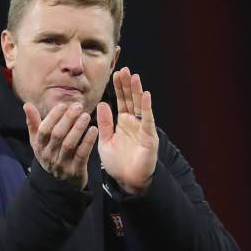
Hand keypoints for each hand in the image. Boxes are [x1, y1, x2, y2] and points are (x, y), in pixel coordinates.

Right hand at [23, 101, 98, 189]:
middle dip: (68, 119)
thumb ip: (33, 123)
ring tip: (86, 116)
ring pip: (69, 144)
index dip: (53, 116)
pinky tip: (94, 130)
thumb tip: (26, 105)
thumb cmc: (50, 154)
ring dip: (78, 128)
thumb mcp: (39, 142)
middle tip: (78, 106)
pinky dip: (88, 142)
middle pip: (57, 135)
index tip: (63, 105)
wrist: (60, 183)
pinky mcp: (75, 171)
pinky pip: (82, 155)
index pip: (44, 130)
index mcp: (39, 147)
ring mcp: (61, 165)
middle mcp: (49, 156)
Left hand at [97, 67, 158, 193]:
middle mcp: (134, 123)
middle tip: (124, 69)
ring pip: (140, 106)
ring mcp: (143, 129)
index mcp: (123, 123)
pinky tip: (145, 95)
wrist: (127, 181)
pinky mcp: (149, 137)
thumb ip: (104, 123)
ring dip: (137, 92)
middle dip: (127, 85)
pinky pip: (147, 121)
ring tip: (134, 77)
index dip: (119, 88)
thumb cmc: (117, 163)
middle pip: (131, 100)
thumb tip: (102, 103)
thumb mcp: (105, 140)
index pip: (121, 101)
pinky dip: (147, 108)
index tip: (115, 73)